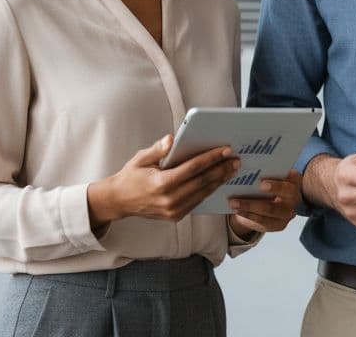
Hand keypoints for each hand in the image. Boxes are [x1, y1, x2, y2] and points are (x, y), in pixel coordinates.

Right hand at [87, 134, 239, 227]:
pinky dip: (209, 190)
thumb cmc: (131, 176)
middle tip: (236, 160)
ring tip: (232, 169)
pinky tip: (218, 180)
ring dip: (219, 180)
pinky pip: (197, 201)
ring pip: (203, 193)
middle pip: (202, 182)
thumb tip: (172, 138)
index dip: (211, 158)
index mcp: (161, 183)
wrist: (119, 201)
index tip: (225, 150)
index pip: (193, 168)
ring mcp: (173, 211)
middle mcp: (169, 199)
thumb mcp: (140, 158)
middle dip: (221, 169)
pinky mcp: (176, 216)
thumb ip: (157, 149)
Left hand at [227, 170, 302, 238]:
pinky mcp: (279, 225)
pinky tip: (237, 210)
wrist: (264, 204)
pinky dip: (249, 215)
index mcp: (294, 181)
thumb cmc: (264, 184)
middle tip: (258, 186)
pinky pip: (264, 222)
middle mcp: (295, 197)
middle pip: (286, 193)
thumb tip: (244, 167)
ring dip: (250, 205)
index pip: (292, 178)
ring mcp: (288, 213)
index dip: (281, 178)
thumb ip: (263, 172)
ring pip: (271, 209)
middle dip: (273, 188)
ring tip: (234, 202)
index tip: (264, 180)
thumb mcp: (266, 177)